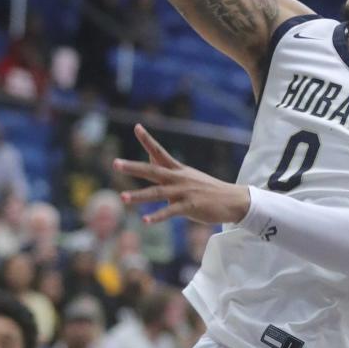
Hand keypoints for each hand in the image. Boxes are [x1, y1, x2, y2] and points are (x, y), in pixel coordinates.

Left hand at [115, 124, 250, 226]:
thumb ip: (167, 167)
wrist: (233, 200)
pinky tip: (145, 221)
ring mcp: (183, 192)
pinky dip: (157, 216)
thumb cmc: (207, 189)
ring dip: (138, 196)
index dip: (147, 139)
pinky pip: (170, 211)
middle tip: (115, 163)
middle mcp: (178, 178)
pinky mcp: (189, 206)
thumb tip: (150, 155)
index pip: (159, 151)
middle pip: (152, 171)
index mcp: (178, 170)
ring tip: (122, 197)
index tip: (137, 126)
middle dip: (133, 167)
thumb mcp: (187, 175)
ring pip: (157, 193)